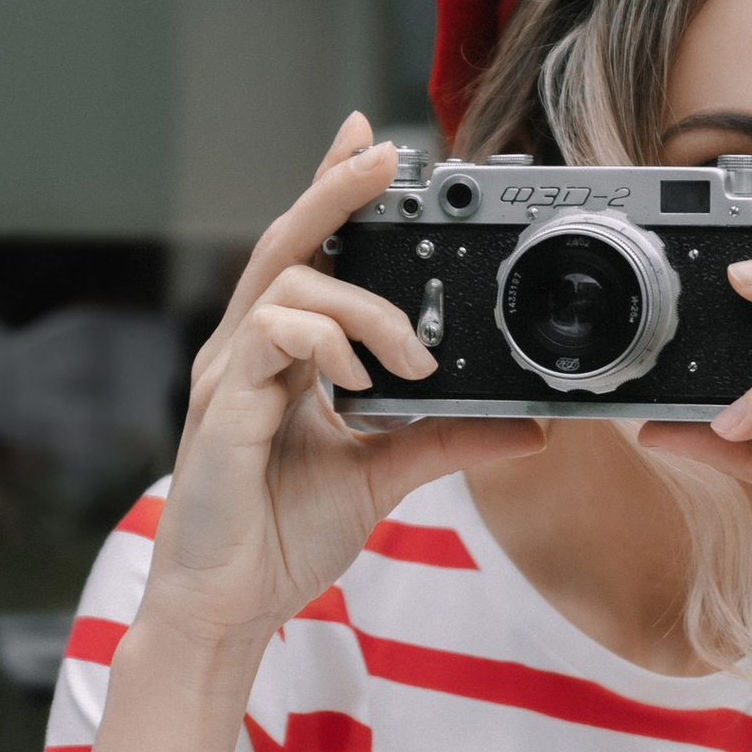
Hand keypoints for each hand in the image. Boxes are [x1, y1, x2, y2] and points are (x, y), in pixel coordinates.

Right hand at [147, 115, 542, 658]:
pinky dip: (324, 340)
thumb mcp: (385, 476)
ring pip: (287, 284)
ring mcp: (231, 374)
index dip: (331, 194)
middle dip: (333, 190)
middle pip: (286, 243)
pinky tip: (360, 375)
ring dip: (362, 306)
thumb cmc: (283, 534)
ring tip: (410, 357)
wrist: (230, 605)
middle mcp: (250, 352)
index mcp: (283, 357)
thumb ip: (447, 441)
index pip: (308, 256)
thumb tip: (526, 427)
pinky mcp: (225, 406)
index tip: (372, 146)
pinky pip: (270, 336)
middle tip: (384, 155)